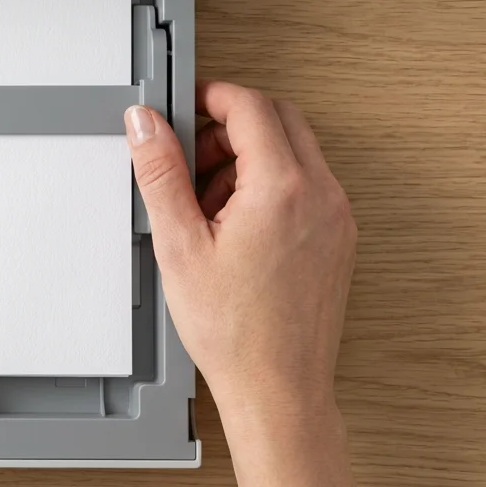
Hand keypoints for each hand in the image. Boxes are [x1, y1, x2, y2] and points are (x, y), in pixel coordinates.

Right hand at [124, 80, 357, 486]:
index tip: (183, 109)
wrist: (278, 388)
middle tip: (191, 155)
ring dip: (250, 154)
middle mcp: (321, 195)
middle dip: (231, 123)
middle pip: (280, 118)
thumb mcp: (179, 244)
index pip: (251, 106)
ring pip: (296, 150)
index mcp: (282, 189)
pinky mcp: (338, 237)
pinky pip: (307, 183)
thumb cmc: (234, 331)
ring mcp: (336, 216)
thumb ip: (161, 173)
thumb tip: (146, 124)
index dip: (211, 98)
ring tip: (207, 201)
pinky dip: (271, 183)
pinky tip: (234, 224)